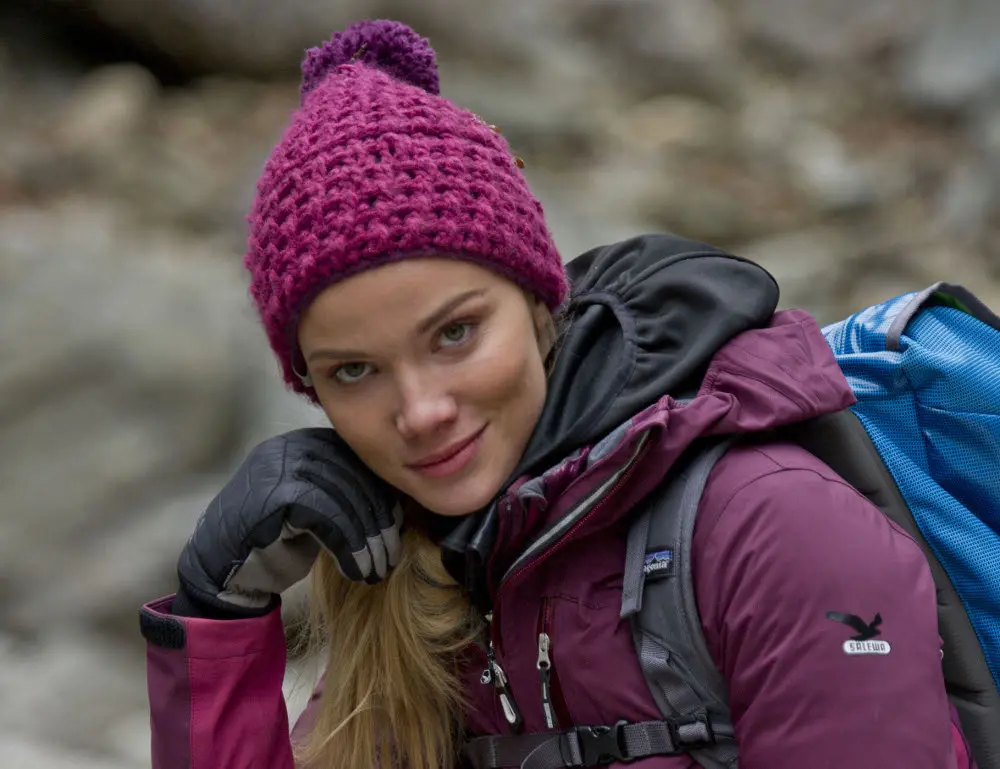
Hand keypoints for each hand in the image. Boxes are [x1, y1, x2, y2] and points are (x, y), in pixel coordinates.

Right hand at [174, 428, 400, 617]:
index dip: (381, 494)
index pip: (357, 460)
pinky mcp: (274, 495)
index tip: (397, 526)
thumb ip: (344, 493)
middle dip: (377, 520)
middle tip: (391, 555)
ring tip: (377, 568)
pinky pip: (327, 517)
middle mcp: (291, 447)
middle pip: (353, 477)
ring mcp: (279, 467)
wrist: (223, 570)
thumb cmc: (275, 542)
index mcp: (305, 443)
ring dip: (367, 539)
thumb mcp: (316, 508)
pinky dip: (348, 547)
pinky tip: (356, 570)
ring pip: (343, 499)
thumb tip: (394, 501)